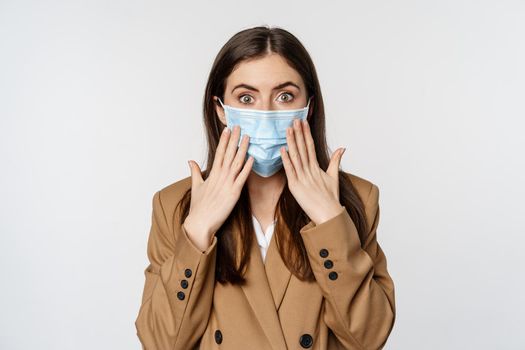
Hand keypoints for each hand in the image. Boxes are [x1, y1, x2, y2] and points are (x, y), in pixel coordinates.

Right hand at [184, 125, 253, 250]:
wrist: (200, 223)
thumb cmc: (198, 207)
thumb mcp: (196, 186)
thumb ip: (194, 172)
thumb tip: (190, 161)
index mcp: (212, 174)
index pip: (219, 152)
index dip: (224, 140)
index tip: (228, 129)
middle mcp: (220, 176)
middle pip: (228, 154)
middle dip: (234, 139)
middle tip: (239, 126)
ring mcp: (227, 184)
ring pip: (236, 163)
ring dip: (243, 149)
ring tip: (248, 137)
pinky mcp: (234, 193)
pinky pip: (242, 178)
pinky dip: (247, 167)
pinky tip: (252, 158)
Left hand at [280, 118, 345, 224]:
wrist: (330, 214)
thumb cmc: (331, 199)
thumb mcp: (334, 177)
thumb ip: (336, 161)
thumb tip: (342, 148)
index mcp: (317, 167)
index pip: (310, 146)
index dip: (306, 134)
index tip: (303, 122)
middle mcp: (310, 170)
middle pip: (303, 148)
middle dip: (299, 133)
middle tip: (294, 120)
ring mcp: (303, 178)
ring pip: (296, 156)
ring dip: (292, 142)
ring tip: (288, 129)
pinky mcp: (296, 186)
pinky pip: (290, 171)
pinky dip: (286, 160)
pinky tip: (283, 149)